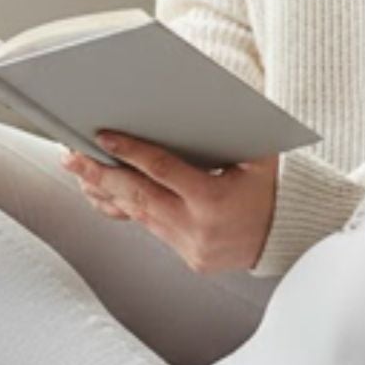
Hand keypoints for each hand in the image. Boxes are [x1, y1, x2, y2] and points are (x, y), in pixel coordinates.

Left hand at [60, 131, 277, 274]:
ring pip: (138, 215)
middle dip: (99, 173)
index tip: (101, 137)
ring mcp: (191, 248)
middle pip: (137, 196)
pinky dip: (126, 210)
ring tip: (77, 170)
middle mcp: (198, 228)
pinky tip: (103, 195)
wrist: (295, 236)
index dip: (129, 152)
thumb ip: (222, 136)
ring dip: (104, 191)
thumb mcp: (258, 156)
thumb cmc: (275, 187)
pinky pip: (150, 230)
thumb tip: (180, 106)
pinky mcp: (189, 258)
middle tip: (70, 155)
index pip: (162, 171)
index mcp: (215, 200)